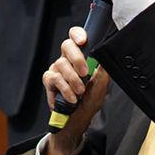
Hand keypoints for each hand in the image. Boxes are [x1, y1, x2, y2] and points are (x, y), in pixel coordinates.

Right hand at [42, 25, 109, 154]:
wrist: (77, 119)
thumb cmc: (89, 101)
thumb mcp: (102, 85)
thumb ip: (103, 69)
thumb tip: (105, 55)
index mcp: (80, 56)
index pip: (75, 37)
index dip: (77, 34)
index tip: (83, 41)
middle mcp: (67, 60)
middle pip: (66, 45)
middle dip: (76, 58)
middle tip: (85, 73)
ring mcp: (56, 69)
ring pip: (61, 64)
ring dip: (73, 80)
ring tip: (80, 92)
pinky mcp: (49, 80)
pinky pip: (54, 78)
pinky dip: (65, 89)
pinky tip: (71, 98)